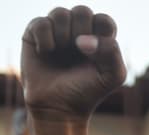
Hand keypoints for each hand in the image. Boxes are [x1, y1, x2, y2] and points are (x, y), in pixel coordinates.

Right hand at [21, 6, 126, 121]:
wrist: (58, 109)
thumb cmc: (87, 92)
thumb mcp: (113, 76)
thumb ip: (112, 51)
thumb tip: (82, 39)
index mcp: (99, 38)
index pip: (104, 20)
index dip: (100, 34)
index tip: (96, 55)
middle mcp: (77, 31)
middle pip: (82, 11)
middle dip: (81, 32)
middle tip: (78, 52)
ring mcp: (56, 31)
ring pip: (60, 13)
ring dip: (63, 35)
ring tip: (61, 52)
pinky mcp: (35, 34)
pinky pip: (40, 23)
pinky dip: (45, 39)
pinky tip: (46, 53)